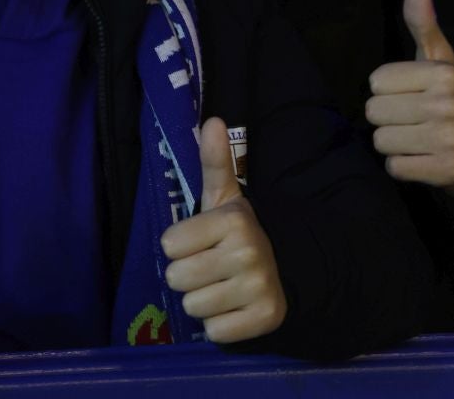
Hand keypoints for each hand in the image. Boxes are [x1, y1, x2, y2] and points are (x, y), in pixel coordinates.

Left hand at [161, 117, 287, 342]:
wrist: (284, 268)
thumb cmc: (237, 233)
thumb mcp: (223, 196)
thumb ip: (214, 162)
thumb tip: (213, 120)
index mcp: (233, 219)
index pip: (169, 244)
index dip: (181, 246)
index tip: (201, 242)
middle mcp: (248, 252)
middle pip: (176, 278)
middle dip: (188, 276)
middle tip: (210, 268)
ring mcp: (259, 287)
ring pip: (193, 307)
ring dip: (203, 301)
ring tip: (222, 287)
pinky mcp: (265, 319)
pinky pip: (215, 332)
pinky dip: (220, 326)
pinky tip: (234, 308)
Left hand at [365, 0, 453, 196]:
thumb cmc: (450, 99)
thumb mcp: (439, 59)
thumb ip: (422, 21)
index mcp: (443, 72)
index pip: (375, 82)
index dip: (389, 91)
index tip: (413, 96)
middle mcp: (448, 103)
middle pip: (374, 112)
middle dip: (389, 119)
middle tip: (415, 121)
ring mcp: (450, 138)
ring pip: (382, 141)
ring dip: (394, 145)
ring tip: (419, 140)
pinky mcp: (448, 170)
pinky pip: (395, 168)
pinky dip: (403, 167)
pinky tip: (424, 159)